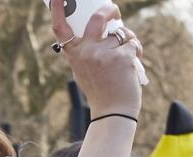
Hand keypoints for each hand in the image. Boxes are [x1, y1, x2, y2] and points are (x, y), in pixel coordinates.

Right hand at [50, 0, 142, 115]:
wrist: (113, 110)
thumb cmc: (101, 89)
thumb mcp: (84, 69)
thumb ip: (87, 49)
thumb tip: (105, 27)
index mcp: (73, 54)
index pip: (60, 28)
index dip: (57, 9)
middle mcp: (86, 52)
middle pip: (97, 18)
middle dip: (109, 10)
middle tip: (115, 11)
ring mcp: (103, 54)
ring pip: (121, 32)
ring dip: (128, 39)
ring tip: (128, 54)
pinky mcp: (122, 57)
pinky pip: (131, 42)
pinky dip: (136, 49)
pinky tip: (133, 63)